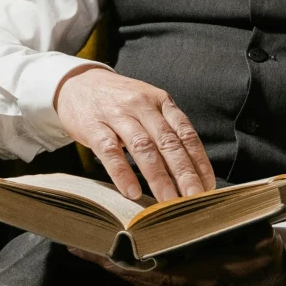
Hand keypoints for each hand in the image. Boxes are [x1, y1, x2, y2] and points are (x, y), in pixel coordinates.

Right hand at [53, 67, 215, 201]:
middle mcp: (142, 106)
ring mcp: (117, 115)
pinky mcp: (93, 126)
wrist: (78, 83)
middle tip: (194, 198)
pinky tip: (132, 192)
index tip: (207, 187)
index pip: (186, 134)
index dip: (199, 161)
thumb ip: (166, 129)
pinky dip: (122, 173)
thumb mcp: (147, 106)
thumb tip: (191, 169)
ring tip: (168, 202)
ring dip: (158, 177)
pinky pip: (110, 151)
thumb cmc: (118, 101)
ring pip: (143, 147)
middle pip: (168, 142)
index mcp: (161, 102)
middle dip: (184, 173)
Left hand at [71, 221, 285, 285]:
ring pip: (137, 277)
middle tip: (77, 241)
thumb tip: (197, 202)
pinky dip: (126, 263)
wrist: (270, 273)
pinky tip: (110, 248)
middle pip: (134, 276)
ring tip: (85, 243)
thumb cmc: (259, 251)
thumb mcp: (249, 234)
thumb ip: (223, 222)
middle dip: (105, 261)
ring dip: (111, 262)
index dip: (119, 261)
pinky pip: (145, 276)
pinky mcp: (177, 285)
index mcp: (197, 277)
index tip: (93, 247)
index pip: (148, 272)